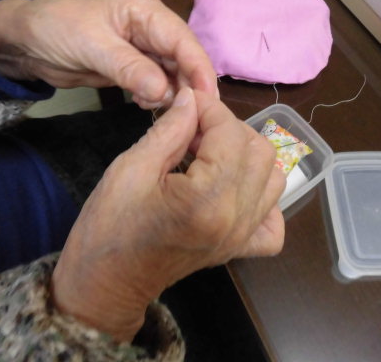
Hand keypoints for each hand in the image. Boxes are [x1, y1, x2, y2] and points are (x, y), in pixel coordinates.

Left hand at [0, 0, 217, 106]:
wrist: (23, 41)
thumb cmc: (54, 30)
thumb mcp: (91, 47)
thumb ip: (129, 69)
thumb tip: (165, 93)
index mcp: (143, 8)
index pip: (181, 39)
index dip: (198, 68)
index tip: (208, 99)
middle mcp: (150, 24)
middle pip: (183, 56)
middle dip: (188, 84)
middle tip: (190, 115)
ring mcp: (143, 45)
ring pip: (173, 72)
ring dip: (171, 93)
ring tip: (160, 109)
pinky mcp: (134, 64)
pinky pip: (156, 82)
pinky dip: (156, 96)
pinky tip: (147, 104)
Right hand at [50, 88, 285, 340]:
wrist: (107, 282)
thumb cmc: (109, 226)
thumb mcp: (131, 168)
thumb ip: (170, 130)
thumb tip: (194, 98)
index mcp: (207, 199)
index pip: (231, 134)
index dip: (210, 109)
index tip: (187, 103)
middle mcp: (237, 218)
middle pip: (259, 152)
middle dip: (229, 129)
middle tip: (193, 130)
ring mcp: (243, 237)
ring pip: (273, 178)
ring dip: (247, 156)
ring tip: (211, 155)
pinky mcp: (240, 249)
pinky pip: (274, 221)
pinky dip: (263, 198)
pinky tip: (235, 189)